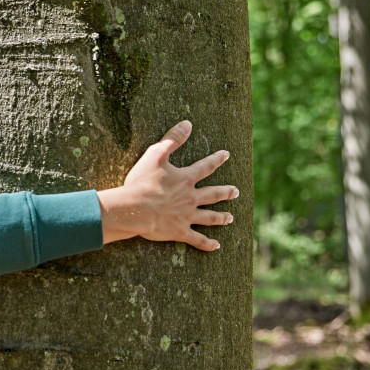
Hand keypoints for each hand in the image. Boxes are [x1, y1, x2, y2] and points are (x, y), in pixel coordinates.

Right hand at [97, 120, 238, 251]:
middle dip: (225, 192)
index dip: (216, 159)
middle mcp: (191, 198)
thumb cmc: (142, 182)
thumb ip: (172, 139)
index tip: (226, 155)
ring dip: (221, 217)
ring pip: (210, 217)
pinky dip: (207, 244)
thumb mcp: (155, 154)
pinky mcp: (180, 231)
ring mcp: (187, 216)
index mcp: (186, 179)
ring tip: (230, 217)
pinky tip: (216, 246)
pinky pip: (197, 239)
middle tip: (235, 191)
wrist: (134, 208)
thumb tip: (187, 124)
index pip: (206, 167)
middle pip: (213, 194)